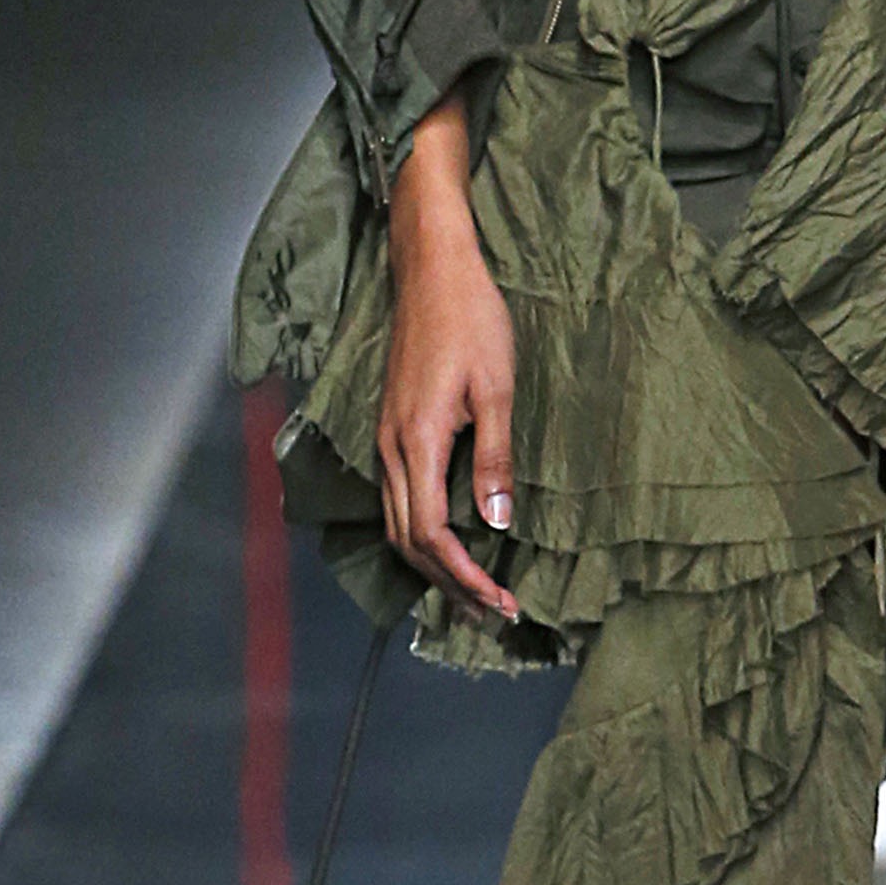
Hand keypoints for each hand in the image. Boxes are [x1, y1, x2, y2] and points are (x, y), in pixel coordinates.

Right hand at [376, 102, 518, 623]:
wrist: (431, 269)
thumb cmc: (471, 319)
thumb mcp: (496, 388)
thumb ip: (493, 458)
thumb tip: (497, 523)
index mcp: (415, 442)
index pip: (431, 535)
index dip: (464, 577)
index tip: (500, 602)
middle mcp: (390, 448)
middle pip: (408, 542)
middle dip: (448, 586)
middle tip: (492, 615)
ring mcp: (385, 439)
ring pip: (398, 525)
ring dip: (434, 566)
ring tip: (475, 594)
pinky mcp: (392, 429)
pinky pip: (399, 500)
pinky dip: (423, 535)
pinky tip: (452, 544)